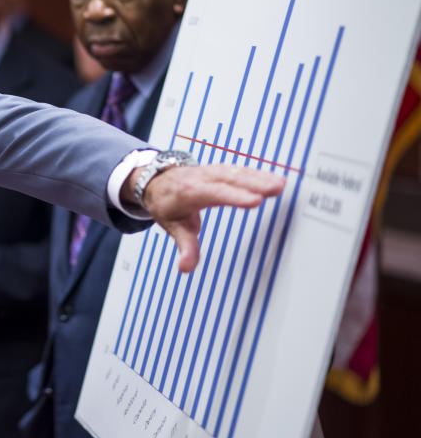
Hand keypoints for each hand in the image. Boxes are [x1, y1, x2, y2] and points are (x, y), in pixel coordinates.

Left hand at [125, 164, 284, 272]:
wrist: (157, 182)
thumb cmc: (167, 203)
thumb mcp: (172, 226)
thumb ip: (185, 246)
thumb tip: (186, 267)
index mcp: (189, 191)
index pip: (214, 193)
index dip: (234, 196)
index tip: (255, 201)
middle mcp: (202, 178)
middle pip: (230, 180)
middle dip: (253, 184)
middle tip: (276, 189)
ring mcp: (213, 172)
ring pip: (237, 173)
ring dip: (259, 177)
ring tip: (280, 184)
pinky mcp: (221, 171)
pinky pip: (240, 170)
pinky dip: (258, 173)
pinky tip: (275, 178)